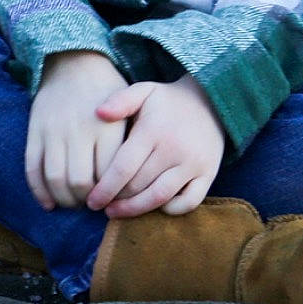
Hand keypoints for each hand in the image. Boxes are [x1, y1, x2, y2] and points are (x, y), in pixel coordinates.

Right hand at [24, 51, 127, 210]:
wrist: (73, 62)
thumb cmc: (107, 90)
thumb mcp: (129, 108)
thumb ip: (132, 141)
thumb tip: (135, 181)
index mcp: (106, 127)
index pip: (109, 175)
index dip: (112, 194)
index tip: (115, 201)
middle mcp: (79, 130)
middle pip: (80, 182)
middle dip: (87, 201)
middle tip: (93, 205)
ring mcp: (53, 131)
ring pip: (55, 179)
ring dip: (65, 199)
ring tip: (74, 203)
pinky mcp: (35, 131)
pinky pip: (32, 167)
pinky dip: (38, 190)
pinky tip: (49, 203)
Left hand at [86, 77, 226, 217]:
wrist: (211, 101)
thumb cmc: (168, 100)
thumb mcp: (144, 90)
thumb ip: (120, 100)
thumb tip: (98, 113)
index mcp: (153, 131)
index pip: (124, 167)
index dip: (105, 188)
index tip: (92, 200)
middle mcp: (174, 149)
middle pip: (138, 185)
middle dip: (116, 199)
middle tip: (100, 205)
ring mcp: (193, 164)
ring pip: (160, 197)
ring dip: (136, 209)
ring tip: (117, 212)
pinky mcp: (208, 174)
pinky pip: (189, 202)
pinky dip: (170, 209)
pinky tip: (153, 206)